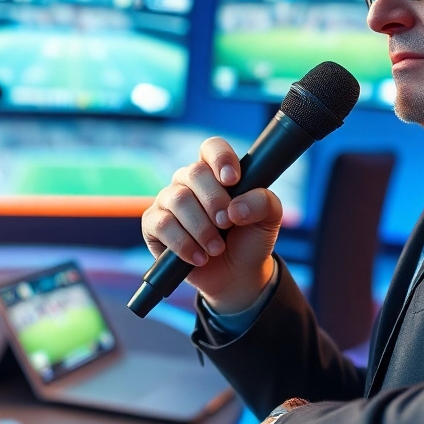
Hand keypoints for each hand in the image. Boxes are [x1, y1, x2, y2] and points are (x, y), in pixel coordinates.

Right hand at [141, 137, 283, 312]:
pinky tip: (200, 258)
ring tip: (217, 248)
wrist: (236, 275)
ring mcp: (168, 201)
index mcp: (216, 172)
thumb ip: (263, 202)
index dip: (220, 159)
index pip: (212, 148)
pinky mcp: (154, 224)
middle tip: (227, 224)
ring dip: (202, 228)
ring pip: (178, 199)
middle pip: (194, 172)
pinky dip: (184, 244)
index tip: (233, 181)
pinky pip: (162, 225)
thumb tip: (236, 208)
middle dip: (214, 201)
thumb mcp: (270, 219)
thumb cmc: (249, 238)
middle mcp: (189, 181)